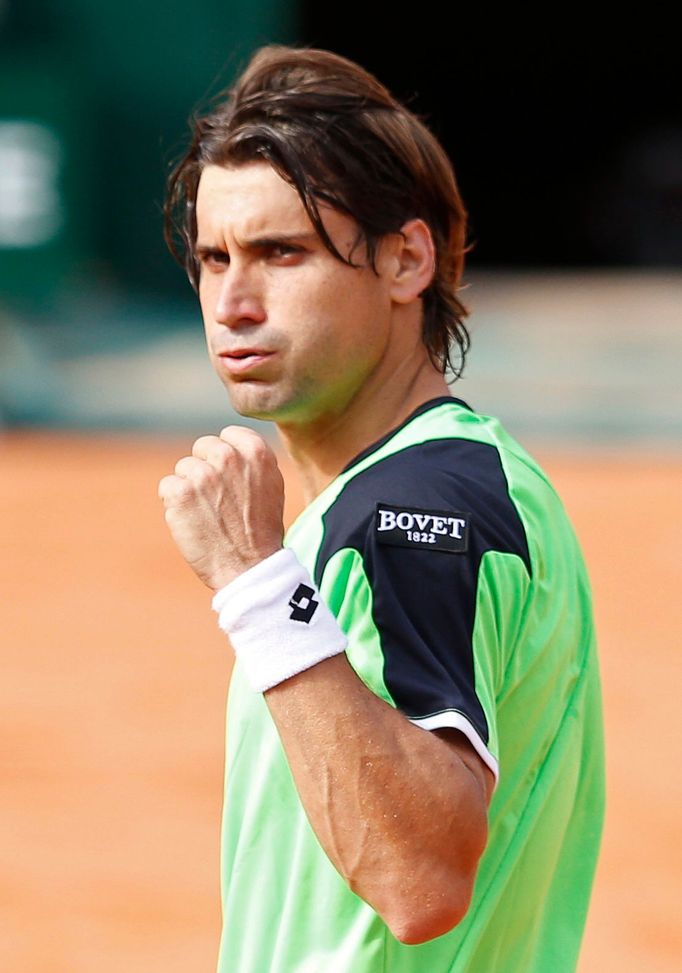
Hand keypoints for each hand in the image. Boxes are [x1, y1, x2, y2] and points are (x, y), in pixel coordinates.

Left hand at [158, 426, 284, 590]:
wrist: (249, 569)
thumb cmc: (262, 531)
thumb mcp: (271, 486)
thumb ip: (251, 461)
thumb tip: (230, 445)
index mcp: (256, 452)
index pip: (227, 436)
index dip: (225, 459)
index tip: (231, 481)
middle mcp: (228, 457)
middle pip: (202, 448)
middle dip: (205, 469)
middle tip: (218, 501)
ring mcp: (202, 474)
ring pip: (184, 468)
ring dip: (190, 488)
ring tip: (208, 515)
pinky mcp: (180, 493)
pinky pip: (167, 487)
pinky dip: (174, 504)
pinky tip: (192, 522)